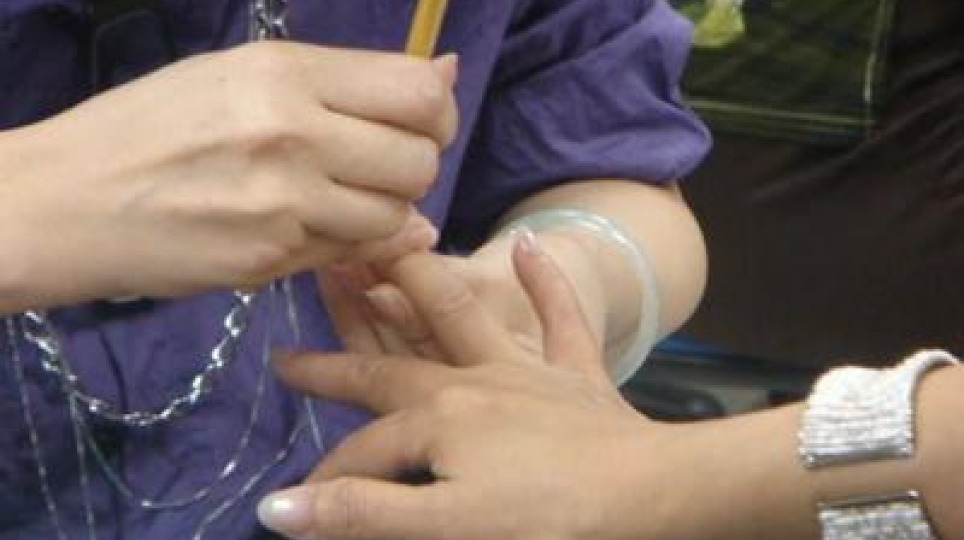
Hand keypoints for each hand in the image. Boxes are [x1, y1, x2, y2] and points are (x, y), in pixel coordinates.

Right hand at [0, 42, 456, 307]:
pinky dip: (347, 244)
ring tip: (338, 200)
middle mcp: (292, 130)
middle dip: (414, 169)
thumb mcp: (242, 77)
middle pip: (419, 160)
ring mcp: (282, 200)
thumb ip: (348, 82)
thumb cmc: (154, 126)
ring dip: (384, 212)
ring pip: (397, 215)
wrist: (69, 200)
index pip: (419, 93)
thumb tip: (447, 73)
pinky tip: (307, 227)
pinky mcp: (269, 257)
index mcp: (285, 70)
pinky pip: (350, 251)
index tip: (416, 128)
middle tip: (375, 170)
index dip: (436, 116)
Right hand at [263, 232, 673, 539]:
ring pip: (461, 315)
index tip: (292, 501)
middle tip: (289, 355)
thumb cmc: (545, 520)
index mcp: (436, 419)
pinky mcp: (578, 376)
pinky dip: (545, 283)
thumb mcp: (445, 525)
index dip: (325, 478)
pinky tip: (530, 244)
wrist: (650, 499)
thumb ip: (361, 513)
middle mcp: (471, 382)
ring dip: (421, 283)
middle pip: (390, 365)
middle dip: (338, 361)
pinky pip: (560, 320)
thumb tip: (273, 510)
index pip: (362, 450)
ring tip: (385, 249)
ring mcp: (526, 373)